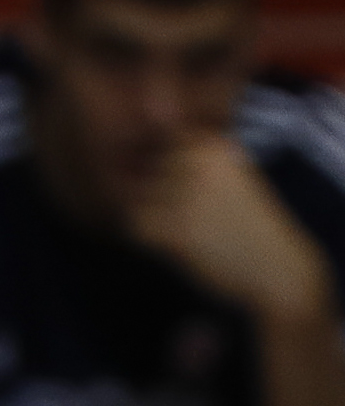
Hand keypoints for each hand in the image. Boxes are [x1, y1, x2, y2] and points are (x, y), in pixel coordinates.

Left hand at [127, 136, 332, 327]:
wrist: (276, 266)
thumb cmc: (245, 221)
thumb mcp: (226, 174)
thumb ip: (187, 156)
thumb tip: (129, 142)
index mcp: (212, 145)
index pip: (157, 139)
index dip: (155, 162)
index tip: (171, 183)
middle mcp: (198, 163)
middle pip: (140, 169)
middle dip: (151, 192)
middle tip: (187, 215)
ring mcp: (186, 195)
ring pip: (134, 197)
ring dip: (150, 215)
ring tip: (185, 229)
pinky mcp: (176, 228)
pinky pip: (134, 224)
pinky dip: (147, 237)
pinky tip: (176, 243)